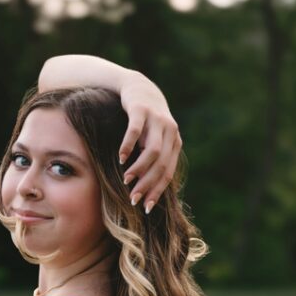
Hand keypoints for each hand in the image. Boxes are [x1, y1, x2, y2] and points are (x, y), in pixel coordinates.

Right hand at [118, 72, 182, 214]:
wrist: (139, 88)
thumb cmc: (144, 120)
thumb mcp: (152, 139)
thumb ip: (154, 159)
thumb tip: (146, 189)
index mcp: (174, 142)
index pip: (167, 172)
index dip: (157, 191)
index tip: (145, 208)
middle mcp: (169, 131)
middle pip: (161, 164)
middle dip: (147, 184)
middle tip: (133, 199)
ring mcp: (156, 119)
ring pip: (152, 151)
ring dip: (139, 168)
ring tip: (126, 179)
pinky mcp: (141, 110)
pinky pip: (136, 131)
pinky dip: (128, 147)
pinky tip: (121, 158)